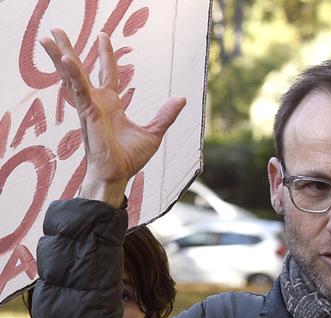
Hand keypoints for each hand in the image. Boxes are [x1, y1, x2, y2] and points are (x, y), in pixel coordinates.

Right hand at [40, 29, 186, 206]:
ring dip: (61, 56)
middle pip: (81, 70)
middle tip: (57, 30)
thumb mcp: (154, 133)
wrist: (118, 175)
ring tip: (48, 36)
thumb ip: (166, 115)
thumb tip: (182, 99)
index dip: (105, 55)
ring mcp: (90, 108)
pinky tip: (66, 59)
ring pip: (73, 76)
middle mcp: (96, 103)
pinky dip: (72, 75)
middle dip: (69, 49)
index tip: (103, 37)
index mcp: (111, 105)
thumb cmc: (129, 159)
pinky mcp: (88, 114)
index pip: (107, 73)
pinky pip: (79, 91)